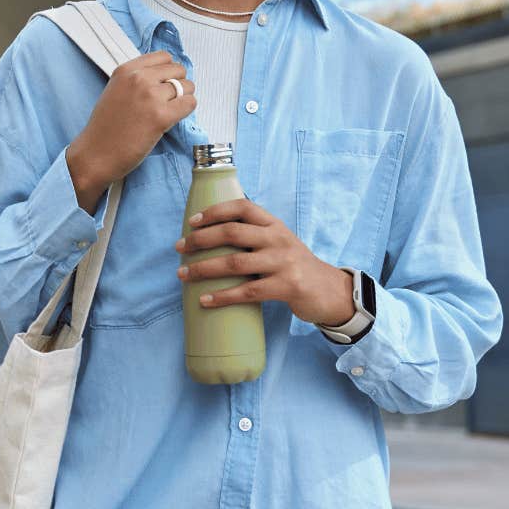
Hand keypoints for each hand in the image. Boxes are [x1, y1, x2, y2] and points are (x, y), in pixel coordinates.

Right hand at [66, 50, 194, 208]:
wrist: (96, 154)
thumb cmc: (105, 128)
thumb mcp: (116, 91)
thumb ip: (137, 80)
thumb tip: (165, 78)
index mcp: (126, 70)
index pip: (163, 56)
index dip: (168, 71)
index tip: (164, 83)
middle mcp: (138, 79)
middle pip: (178, 70)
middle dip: (178, 84)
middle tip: (169, 100)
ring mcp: (150, 96)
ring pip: (187, 86)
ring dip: (184, 98)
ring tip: (170, 111)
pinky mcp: (161, 117)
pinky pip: (189, 103)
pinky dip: (187, 110)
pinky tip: (173, 118)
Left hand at [172, 198, 354, 326]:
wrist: (329, 291)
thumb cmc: (295, 267)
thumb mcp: (279, 243)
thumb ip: (255, 237)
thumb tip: (212, 237)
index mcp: (275, 225)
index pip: (242, 208)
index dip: (215, 211)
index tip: (193, 222)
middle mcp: (278, 239)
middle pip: (232, 233)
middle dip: (201, 240)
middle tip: (180, 248)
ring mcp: (283, 263)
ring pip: (235, 263)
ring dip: (204, 269)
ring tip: (183, 275)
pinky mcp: (286, 287)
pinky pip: (247, 291)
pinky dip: (223, 296)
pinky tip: (205, 300)